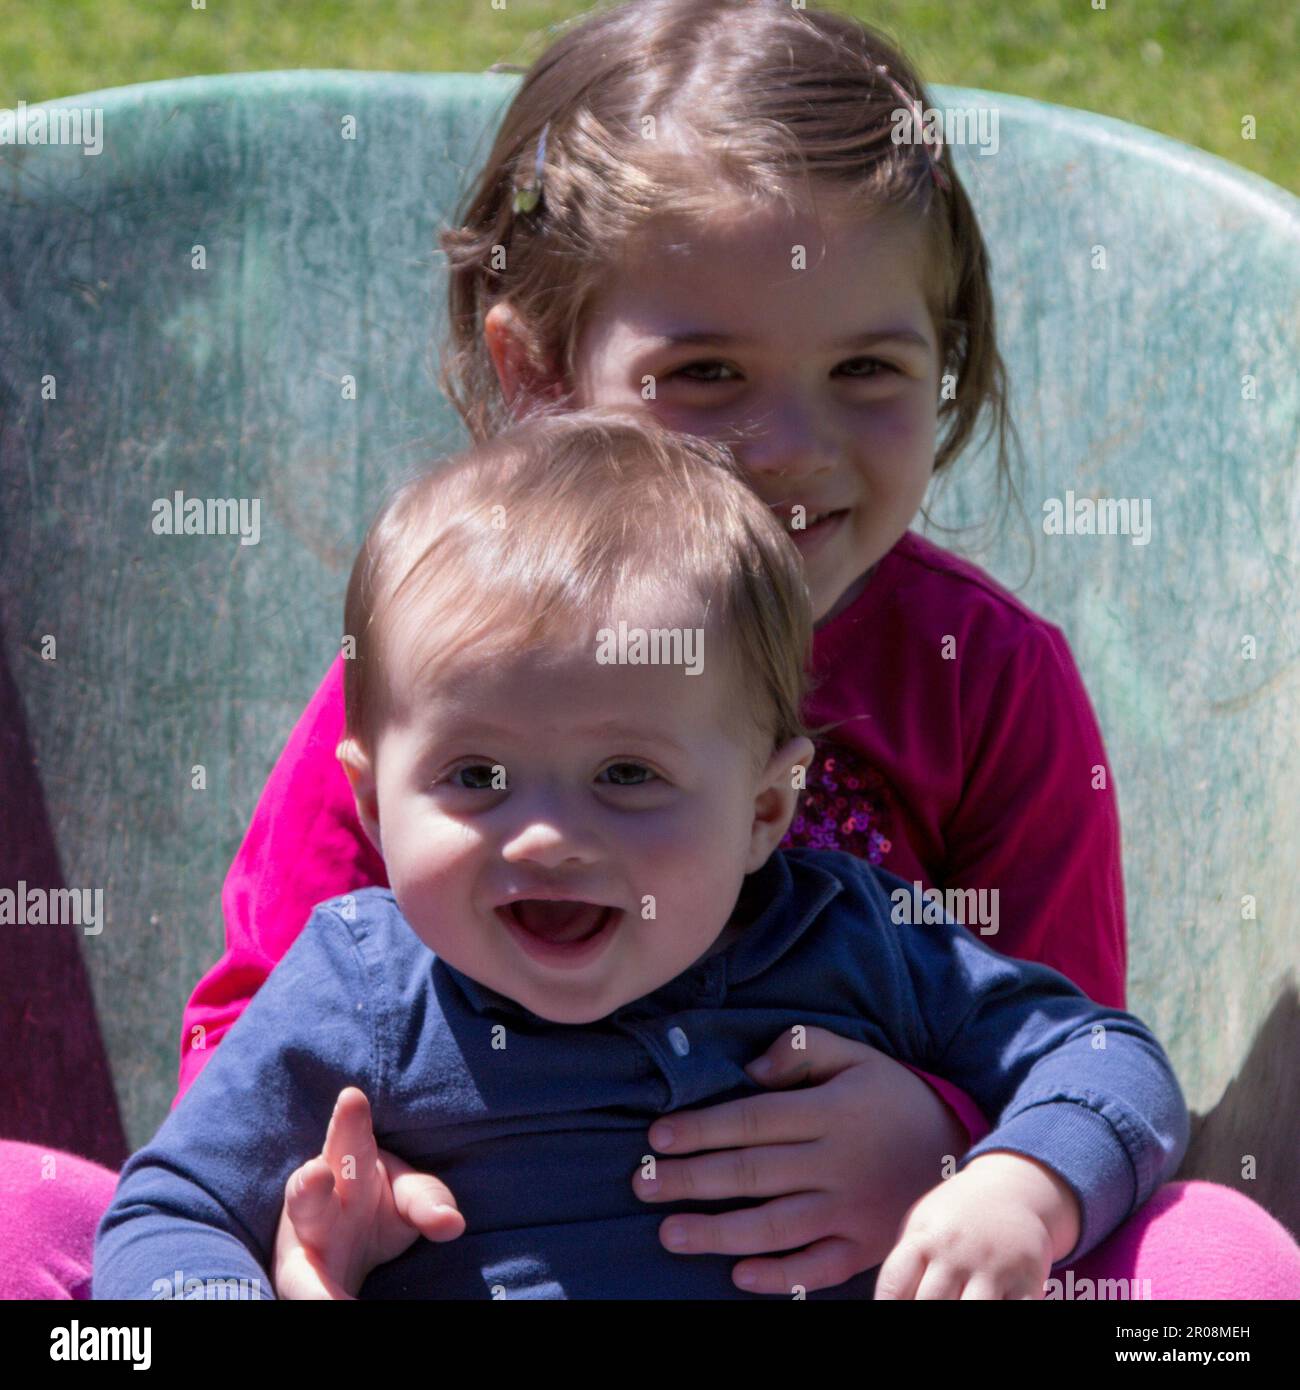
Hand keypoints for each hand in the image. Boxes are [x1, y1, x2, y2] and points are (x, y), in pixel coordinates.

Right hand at [273, 1086, 464, 1298]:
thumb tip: (453, 1224)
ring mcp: (303, 1252)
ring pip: (298, 1269)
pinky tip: (346, 1312)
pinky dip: (329, 1307)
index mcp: (344, 1166)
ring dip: (311, 1286)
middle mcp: (314, 1208)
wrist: (344, 1250)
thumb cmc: (373, 1205)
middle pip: (306, 1194)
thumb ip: (428, 1200)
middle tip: (315, 1174)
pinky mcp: (303, 1285)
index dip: (349, 1120)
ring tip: (329, 1304)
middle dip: (309, 1183)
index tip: (353, 1096)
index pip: (349, 1139)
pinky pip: (313, 1300)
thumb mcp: (405, 1193)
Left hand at [631, 1026, 970, 1293]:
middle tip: (642, 1185)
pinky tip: (738, 1274)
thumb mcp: (857, 1055)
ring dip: (719, 1233)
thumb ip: (803, 1048)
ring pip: (776, 1226)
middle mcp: (838, 1163)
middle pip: (754, 1174)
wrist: (964, 1148)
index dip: (701, 1129)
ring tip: (670, 1233)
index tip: (657, 1137)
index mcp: (832, 1112)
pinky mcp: (865, 1247)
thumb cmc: (893, 1096)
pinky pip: (818, 1268)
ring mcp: (852, 1211)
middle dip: (692, 1181)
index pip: (753, 1121)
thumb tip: (750, 1069)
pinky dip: (779, 1276)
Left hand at [874, 1151, 1081, 1298]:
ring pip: (973, 1312)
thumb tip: (891, 1301)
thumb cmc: (955, 1219)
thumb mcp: (923, 1227)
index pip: (894, 1283)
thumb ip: (906, 1267)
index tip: (889, 1310)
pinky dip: (1003, 1315)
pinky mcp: (1029, 1281)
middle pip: (930, 1304)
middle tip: (922, 1315)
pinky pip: (1016, 1312)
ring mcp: (995, 1267)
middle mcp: (958, 1252)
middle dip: (924, 1313)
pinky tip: (990, 1306)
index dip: (886, 1304)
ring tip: (955, 1308)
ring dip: (960, 1317)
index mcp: (925, 1238)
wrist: (1010, 1191)